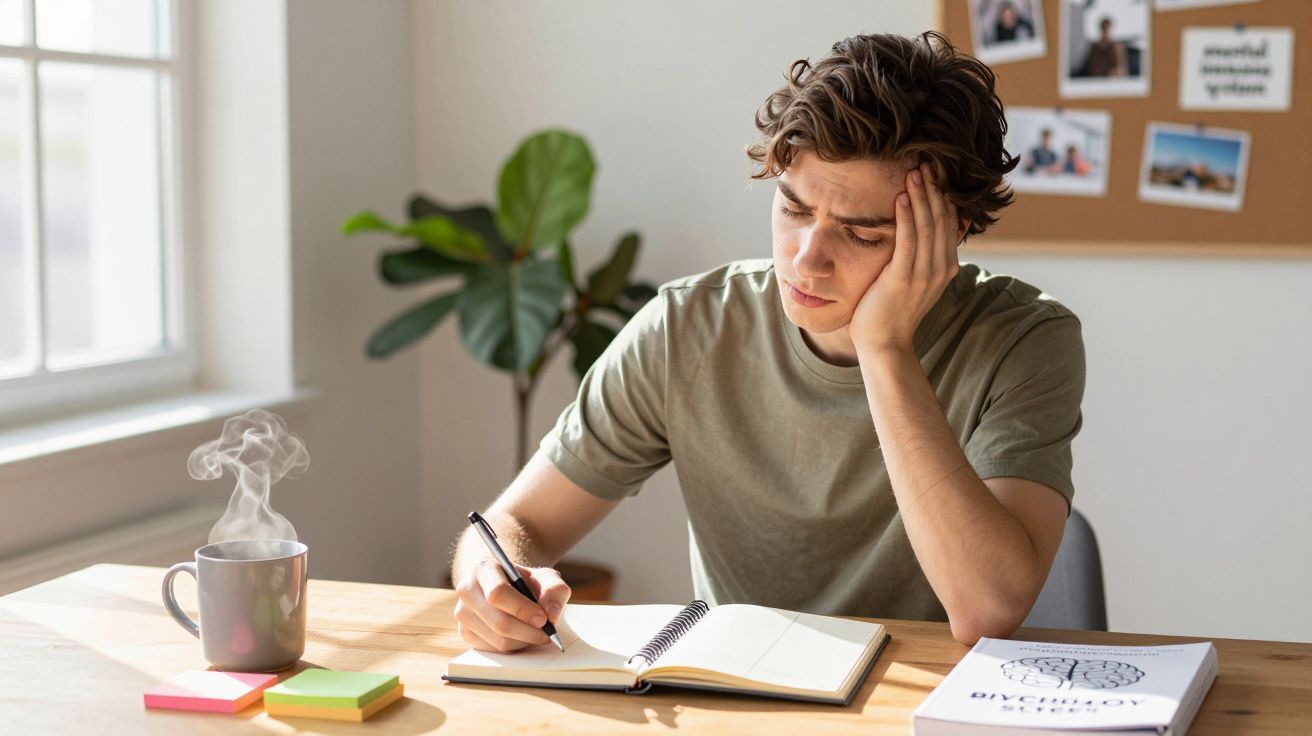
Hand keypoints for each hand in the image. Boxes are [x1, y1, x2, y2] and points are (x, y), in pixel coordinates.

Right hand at [453, 558, 570, 651]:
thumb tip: (552, 613)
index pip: (498, 593)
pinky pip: (493, 649)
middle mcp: (467, 590)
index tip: (543, 618)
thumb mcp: (544, 577)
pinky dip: (513, 647)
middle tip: (547, 633)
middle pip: (498, 622)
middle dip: (528, 632)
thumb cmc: (523, 581)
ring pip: (497, 640)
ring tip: (537, 633)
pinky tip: (521, 636)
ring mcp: (462, 613)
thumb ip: (554, 590)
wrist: (503, 585)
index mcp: (484, 569)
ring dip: (524, 641)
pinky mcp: (465, 632)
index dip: (523, 609)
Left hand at [849, 162, 960, 353]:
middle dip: (934, 189)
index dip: (943, 196)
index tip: (934, 173)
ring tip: (914, 172)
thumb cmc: (892, 310)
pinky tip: (902, 198)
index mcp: (946, 266)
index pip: (949, 222)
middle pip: (942, 219)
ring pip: (928, 226)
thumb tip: (924, 230)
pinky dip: (907, 217)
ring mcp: (924, 274)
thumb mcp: (914, 279)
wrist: (884, 343)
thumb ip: (922, 256)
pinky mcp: (904, 278)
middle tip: (926, 163)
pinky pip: (908, 241)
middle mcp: (941, 268)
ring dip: (921, 196)